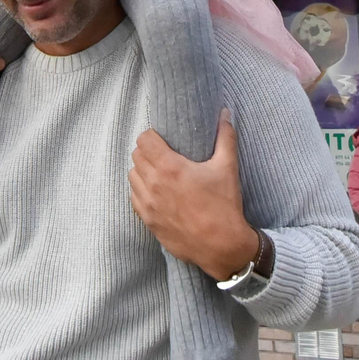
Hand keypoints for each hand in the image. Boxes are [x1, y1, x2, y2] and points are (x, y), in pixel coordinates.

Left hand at [129, 110, 265, 280]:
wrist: (221, 246)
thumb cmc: (224, 206)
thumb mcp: (227, 168)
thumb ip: (225, 137)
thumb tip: (225, 113)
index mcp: (169, 167)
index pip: (143, 140)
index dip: (152, 136)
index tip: (162, 140)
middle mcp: (153, 184)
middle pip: (136, 156)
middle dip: (147, 152)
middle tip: (162, 155)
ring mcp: (147, 204)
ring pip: (132, 177)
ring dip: (142, 171)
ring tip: (158, 173)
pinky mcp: (147, 221)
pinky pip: (133, 198)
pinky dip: (140, 191)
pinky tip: (155, 193)